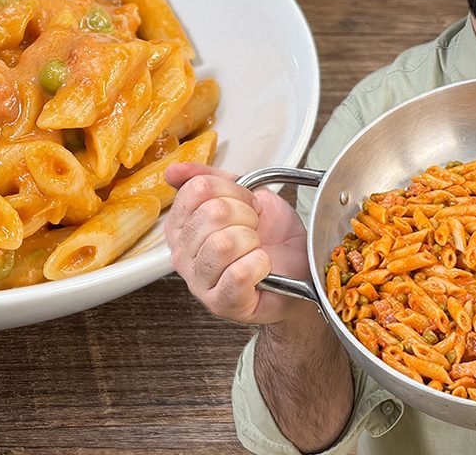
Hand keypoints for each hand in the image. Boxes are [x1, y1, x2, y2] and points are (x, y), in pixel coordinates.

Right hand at [163, 162, 313, 324]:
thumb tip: (174, 171)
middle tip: (254, 228)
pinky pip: (239, 274)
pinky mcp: (221, 304)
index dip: (233, 191)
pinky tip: (261, 267)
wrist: (300, 267)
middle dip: (246, 215)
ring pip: (222, 244)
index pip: (197, 189)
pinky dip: (259, 265)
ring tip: (255, 248)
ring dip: (252, 241)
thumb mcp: (243, 196)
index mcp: (180, 226)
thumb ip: (210, 179)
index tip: (246, 203)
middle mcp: (181, 255)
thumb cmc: (272, 236)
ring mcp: (199, 282)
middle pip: (211, 214)